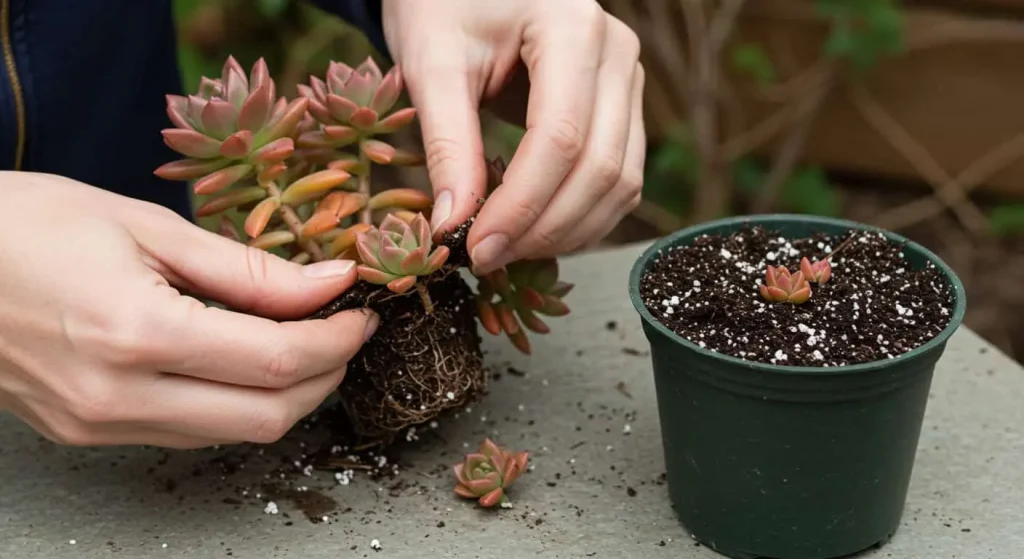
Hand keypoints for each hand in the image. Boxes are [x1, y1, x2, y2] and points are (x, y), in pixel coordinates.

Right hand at [0, 172, 377, 448]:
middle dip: (324, 376)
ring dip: (284, 394)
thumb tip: (331, 284)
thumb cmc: (28, 224)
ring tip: (301, 339)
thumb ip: (249, 268)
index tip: (361, 312)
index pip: (277, 361)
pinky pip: (189, 431)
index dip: (337, 340)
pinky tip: (241, 358)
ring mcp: (100, 425)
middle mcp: (118, 397)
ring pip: (232, 433)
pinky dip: (233, 401)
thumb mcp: (147, 226)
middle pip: (266, 416)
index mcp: (136, 334)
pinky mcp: (88, 432)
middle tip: (343, 330)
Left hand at [382, 0, 645, 273]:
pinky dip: (582, 215)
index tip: (476, 246)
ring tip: (507, 250)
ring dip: (567, 231)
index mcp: (572, 27)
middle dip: (543, 228)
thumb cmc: (442, 3)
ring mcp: (627, 79)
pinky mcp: (623, 106)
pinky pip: (619, 178)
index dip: (521, 205)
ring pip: (621, 182)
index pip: (560, 138)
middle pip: (600, 167)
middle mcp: (616, 52)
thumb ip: (447, 144)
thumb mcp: (432, 63)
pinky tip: (535, 231)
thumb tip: (454, 226)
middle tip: (485, 257)